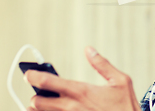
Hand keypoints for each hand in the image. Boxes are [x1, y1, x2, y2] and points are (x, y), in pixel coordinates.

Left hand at [25, 46, 140, 110]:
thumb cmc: (125, 107)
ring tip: (39, 105)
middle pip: (37, 102)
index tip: (28, 74)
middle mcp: (72, 107)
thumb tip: (89, 50)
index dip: (34, 76)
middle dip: (36, 96)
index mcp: (81, 91)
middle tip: (39, 92)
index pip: (49, 82)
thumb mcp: (120, 81)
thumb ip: (102, 64)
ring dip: (37, 110)